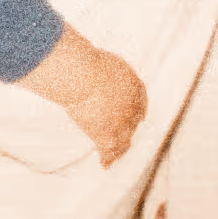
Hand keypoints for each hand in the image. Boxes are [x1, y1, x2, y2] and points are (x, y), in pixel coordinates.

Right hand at [15, 26, 147, 167]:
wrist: (83, 75)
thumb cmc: (85, 61)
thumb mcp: (96, 58)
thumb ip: (94, 63)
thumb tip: (77, 55)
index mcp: (132, 83)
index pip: (140, 99)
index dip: (137, 109)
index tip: (137, 115)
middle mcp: (131, 104)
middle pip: (134, 121)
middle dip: (130, 127)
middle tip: (127, 134)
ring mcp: (121, 121)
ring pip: (125, 139)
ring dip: (121, 147)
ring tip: (117, 155)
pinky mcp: (107, 135)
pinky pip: (110, 151)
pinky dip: (107, 158)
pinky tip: (104, 164)